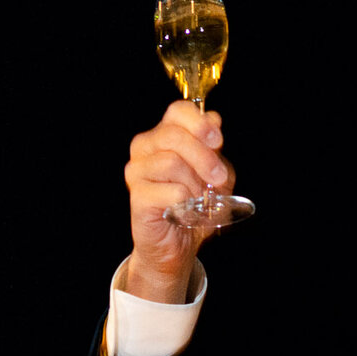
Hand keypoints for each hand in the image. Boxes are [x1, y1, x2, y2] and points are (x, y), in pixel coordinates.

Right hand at [122, 101, 236, 301]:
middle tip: (219, 177)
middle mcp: (145, 148)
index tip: (217, 140)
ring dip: (195, 183)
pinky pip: (171, 191)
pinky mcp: (137, 197)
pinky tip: (187, 211)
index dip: (199, 123)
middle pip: (174, 135)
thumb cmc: (195, 206)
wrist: (179, 245)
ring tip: (200, 200)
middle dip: (204, 156)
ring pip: (171, 162)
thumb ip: (214, 149)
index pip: (178, 111)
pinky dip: (187, 202)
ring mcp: (137, 171)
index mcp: (164, 135)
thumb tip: (213, 118)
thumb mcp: (215, 174)